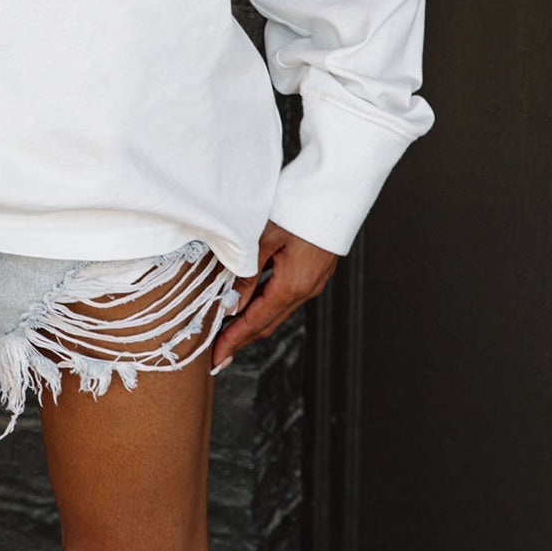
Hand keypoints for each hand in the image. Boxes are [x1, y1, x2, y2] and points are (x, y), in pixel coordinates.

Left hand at [209, 220, 337, 370]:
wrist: (335, 192)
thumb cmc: (299, 208)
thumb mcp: (265, 238)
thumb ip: (247, 272)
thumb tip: (231, 303)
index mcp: (292, 285)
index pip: (256, 322)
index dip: (234, 341)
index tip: (216, 358)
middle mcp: (305, 289)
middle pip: (267, 323)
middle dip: (241, 339)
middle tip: (218, 351)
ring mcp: (312, 283)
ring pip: (277, 311)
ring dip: (253, 322)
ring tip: (228, 330)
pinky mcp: (314, 273)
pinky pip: (285, 297)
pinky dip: (265, 305)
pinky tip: (250, 300)